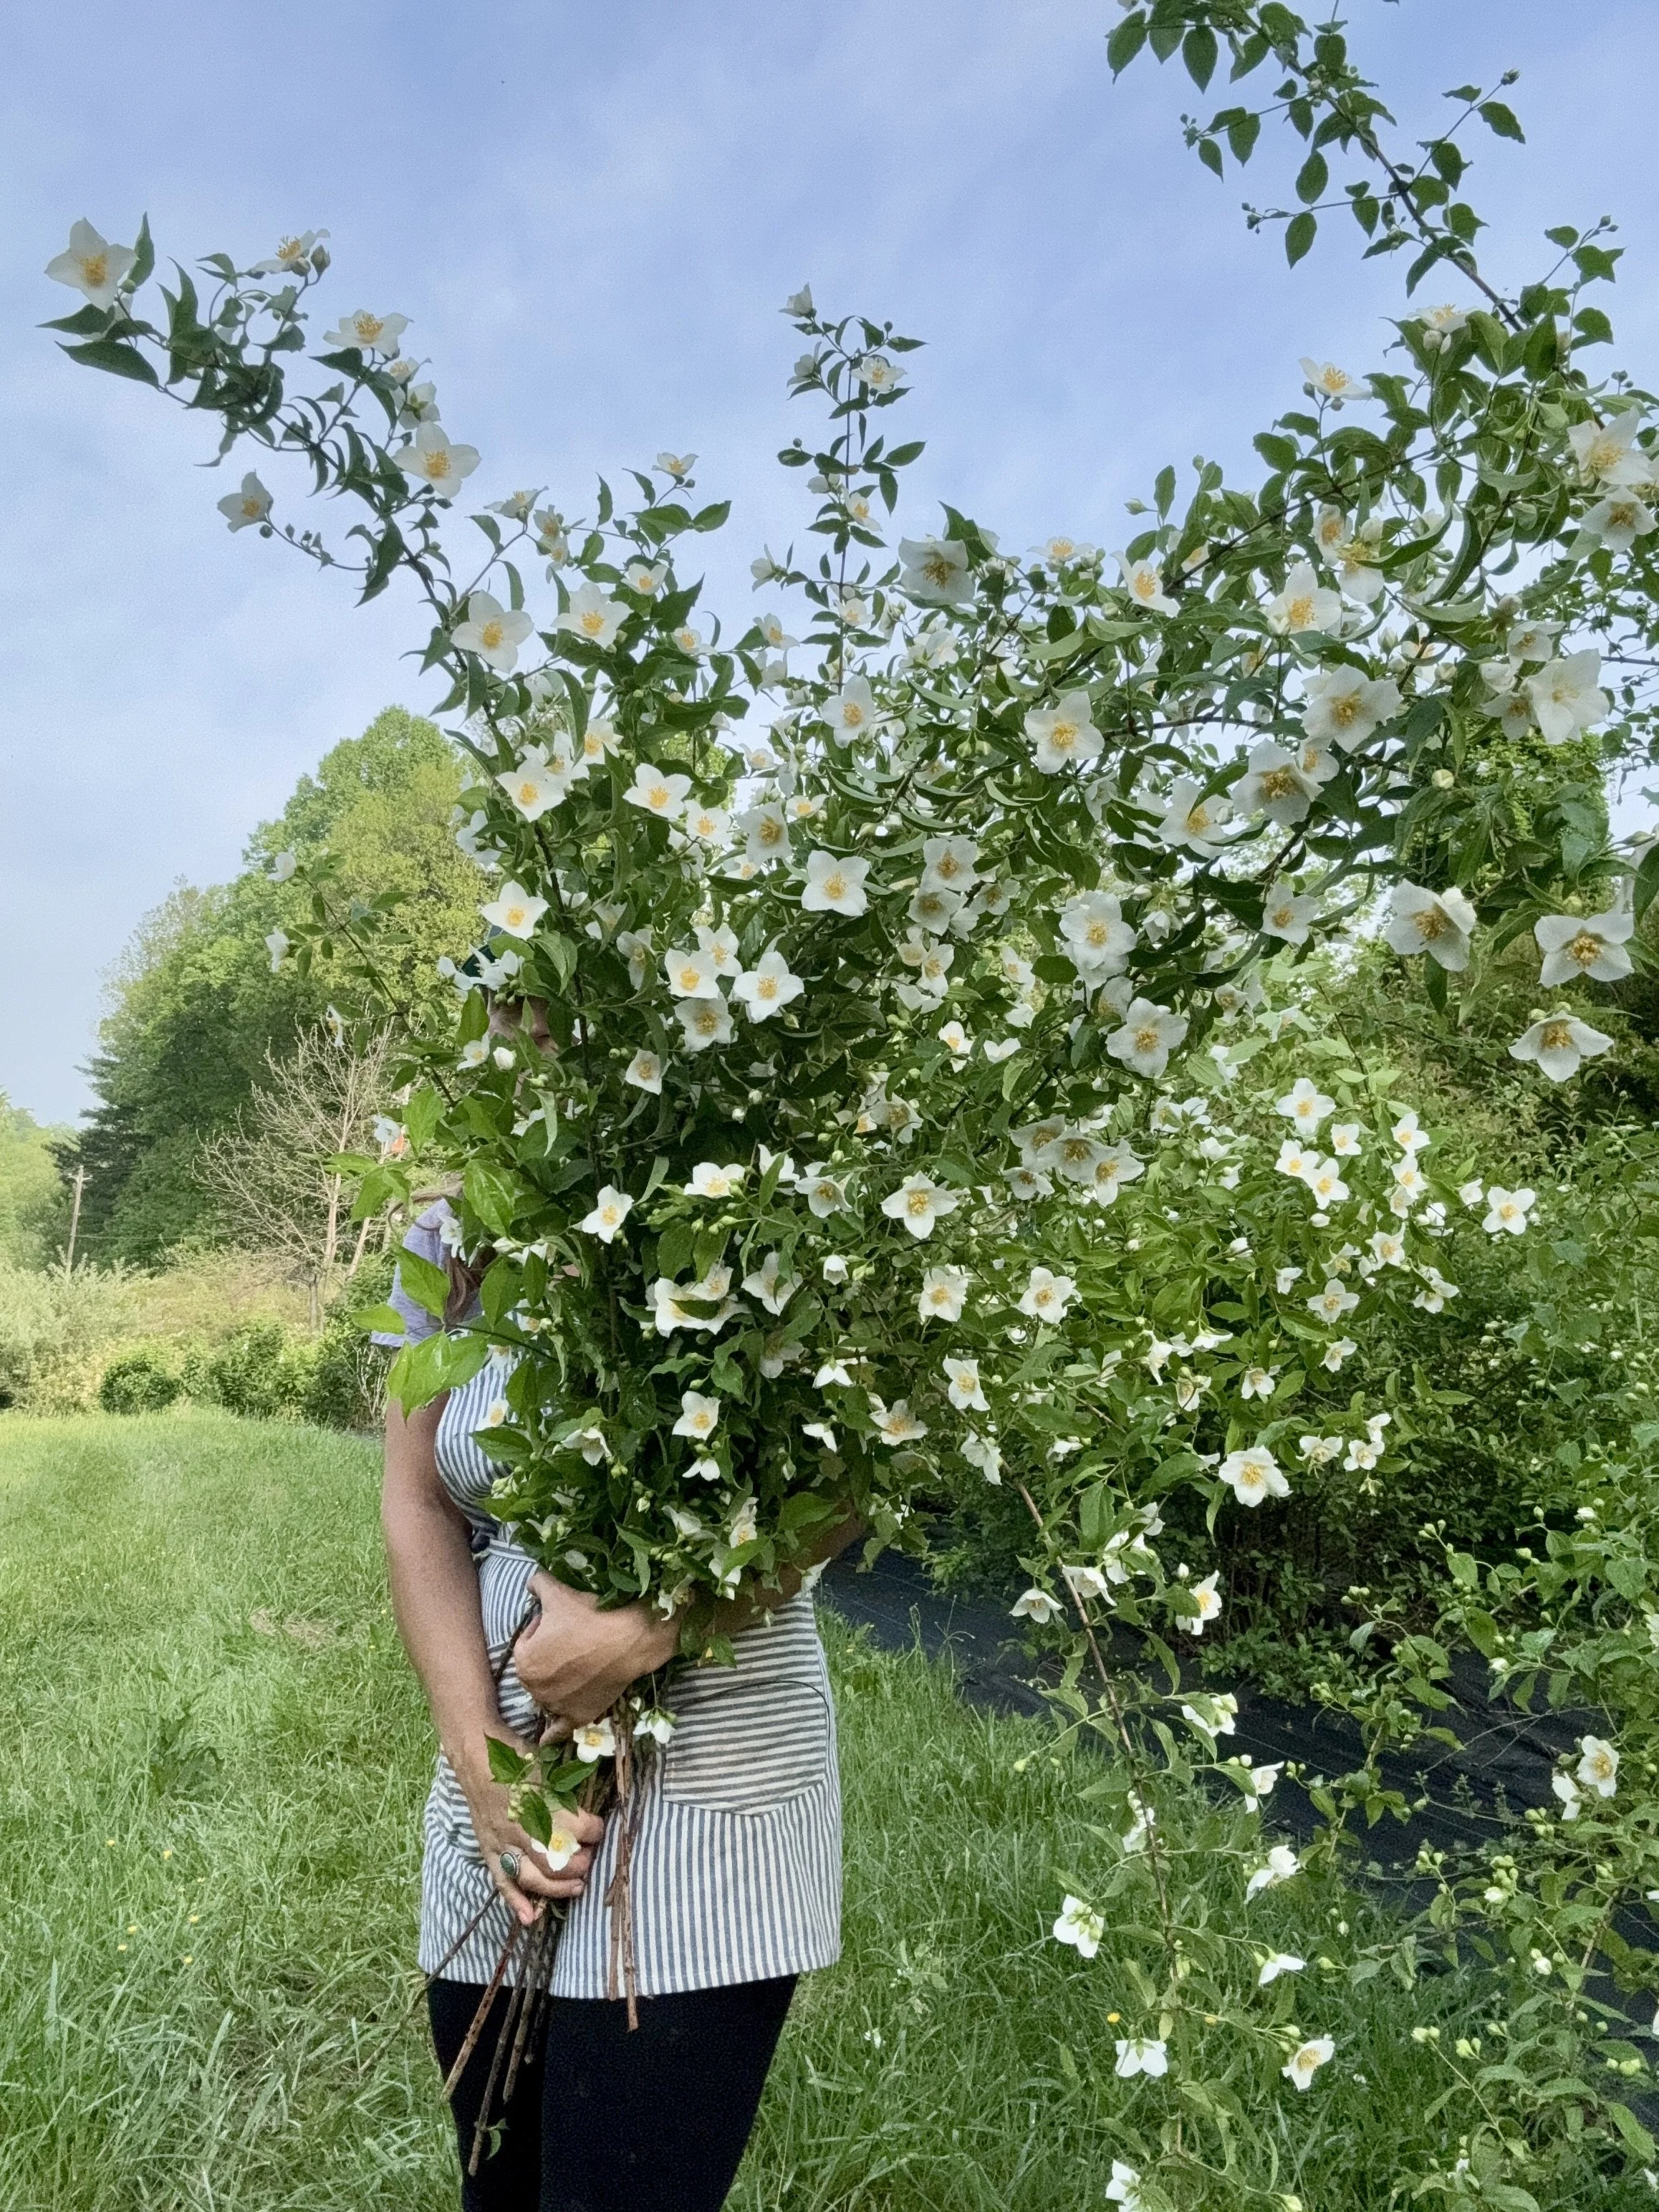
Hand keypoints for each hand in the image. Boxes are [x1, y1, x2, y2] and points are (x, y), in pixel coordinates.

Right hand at [453, 1722, 605, 1928]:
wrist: (476, 1756)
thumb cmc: (515, 1756)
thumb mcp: (547, 1764)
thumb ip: (567, 1787)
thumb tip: (591, 1800)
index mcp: (540, 1803)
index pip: (578, 1827)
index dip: (595, 1830)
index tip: (599, 1828)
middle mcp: (521, 1828)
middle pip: (557, 1861)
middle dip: (579, 1865)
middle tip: (589, 1858)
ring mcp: (503, 1842)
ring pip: (533, 1878)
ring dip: (557, 1888)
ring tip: (577, 1887)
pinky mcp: (489, 1850)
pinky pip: (502, 1882)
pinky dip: (515, 1902)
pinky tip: (530, 1918)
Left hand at [515, 1572, 680, 1727]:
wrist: (630, 1637)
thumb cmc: (590, 1615)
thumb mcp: (558, 1592)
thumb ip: (537, 1584)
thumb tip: (531, 1581)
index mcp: (524, 1661)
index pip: (527, 1642)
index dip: (543, 1629)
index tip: (563, 1621)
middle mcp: (535, 1689)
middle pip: (537, 1669)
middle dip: (549, 1656)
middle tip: (575, 1639)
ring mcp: (558, 1706)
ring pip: (549, 1693)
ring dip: (556, 1683)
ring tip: (580, 1663)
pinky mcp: (579, 1716)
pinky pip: (560, 1731)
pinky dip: (553, 1736)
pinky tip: (546, 1742)